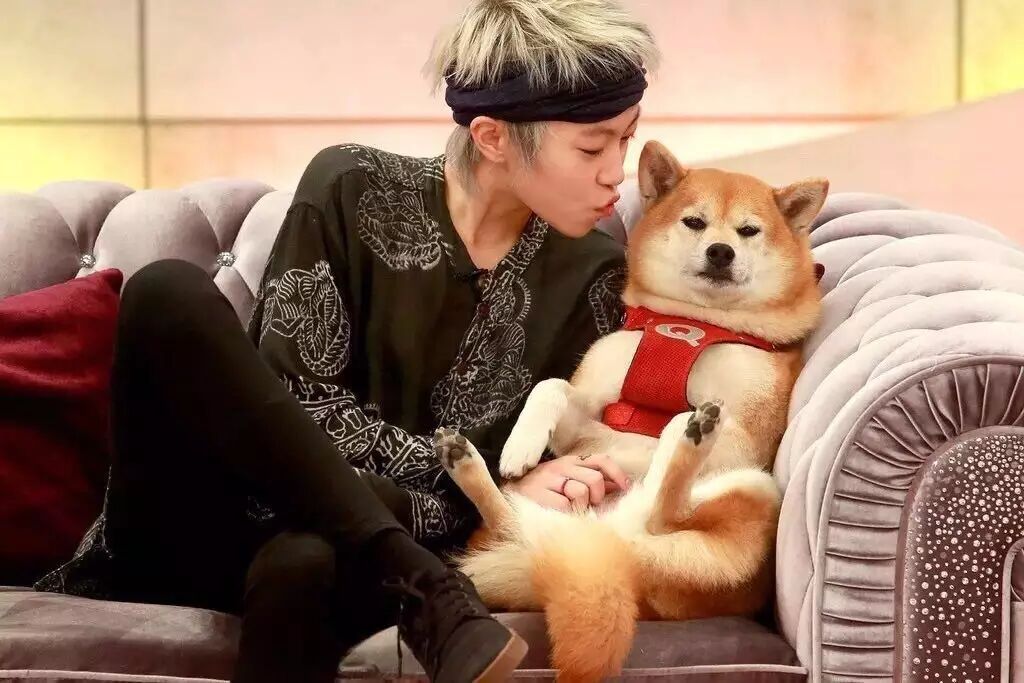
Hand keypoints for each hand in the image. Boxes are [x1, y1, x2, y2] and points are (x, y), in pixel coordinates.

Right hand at [502, 454, 630, 511]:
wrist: (505, 500)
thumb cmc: (541, 495)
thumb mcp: (566, 482)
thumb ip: (589, 482)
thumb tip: (618, 486)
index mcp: (569, 462)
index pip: (600, 461)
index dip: (616, 474)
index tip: (624, 487)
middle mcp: (560, 467)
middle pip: (595, 480)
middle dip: (596, 498)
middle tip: (587, 507)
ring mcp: (548, 480)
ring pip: (581, 493)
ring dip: (580, 508)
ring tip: (570, 512)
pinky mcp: (538, 494)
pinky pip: (565, 506)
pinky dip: (566, 515)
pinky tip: (558, 516)